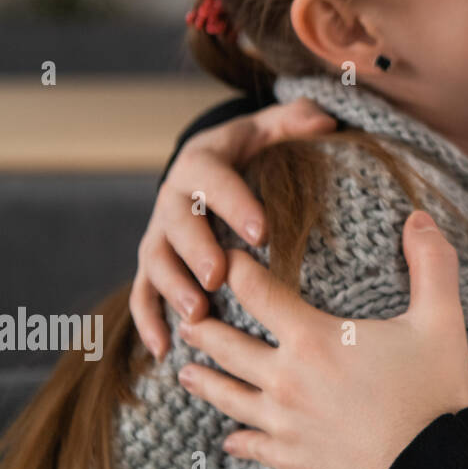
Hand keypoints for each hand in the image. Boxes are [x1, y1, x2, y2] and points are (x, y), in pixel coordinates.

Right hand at [130, 98, 335, 358]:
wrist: (211, 164)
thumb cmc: (252, 148)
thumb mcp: (271, 127)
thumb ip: (294, 120)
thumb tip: (324, 118)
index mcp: (200, 163)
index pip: (213, 181)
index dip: (234, 204)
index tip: (262, 232)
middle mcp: (173, 199)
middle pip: (177, 225)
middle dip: (197, 252)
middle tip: (219, 277)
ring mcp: (159, 234)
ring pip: (155, 263)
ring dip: (172, 290)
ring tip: (198, 316)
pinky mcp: (154, 264)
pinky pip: (143, 294)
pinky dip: (149, 322)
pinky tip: (165, 350)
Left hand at [175, 211, 467, 468]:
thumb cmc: (434, 394)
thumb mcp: (441, 321)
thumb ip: (431, 264)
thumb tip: (420, 218)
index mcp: (314, 339)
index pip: (258, 293)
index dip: (237, 270)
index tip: (226, 258)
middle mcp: (287, 379)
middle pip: (228, 346)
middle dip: (203, 326)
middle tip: (187, 315)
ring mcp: (285, 423)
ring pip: (229, 396)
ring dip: (205, 380)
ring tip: (186, 371)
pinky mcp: (293, 459)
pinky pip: (252, 446)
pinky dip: (237, 440)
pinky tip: (229, 440)